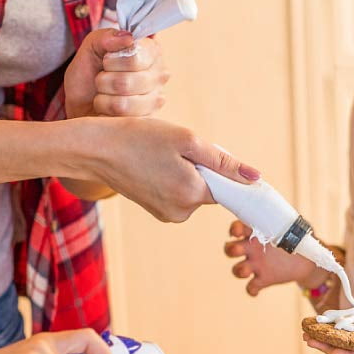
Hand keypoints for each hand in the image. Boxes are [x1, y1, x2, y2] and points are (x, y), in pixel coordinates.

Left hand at [65, 29, 167, 118]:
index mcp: (151, 52)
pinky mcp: (146, 123)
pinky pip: (120, 121)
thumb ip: (106, 37)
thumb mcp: (91, 48)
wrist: (80, 105)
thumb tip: (128, 38)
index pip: (135, 57)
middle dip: (103, 82)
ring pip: (123, 104)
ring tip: (103, 96)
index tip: (106, 61)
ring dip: (103, 100)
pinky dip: (105, 115)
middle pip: (126, 82)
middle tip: (101, 80)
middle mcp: (160, 75)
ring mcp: (155, 101)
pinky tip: (108, 112)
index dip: (112, 61)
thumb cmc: (88, 75)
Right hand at [85, 117, 259, 222]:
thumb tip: (255, 178)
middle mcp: (182, 212)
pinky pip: (178, 194)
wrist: (98, 150)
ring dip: (187, 173)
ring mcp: (168, 215)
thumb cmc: (140, 138)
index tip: (211, 157)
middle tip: (178, 149)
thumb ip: (224, 162)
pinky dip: (173, 179)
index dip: (226, 171)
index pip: (229, 189)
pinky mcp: (157, 211)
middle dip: (203, 169)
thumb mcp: (187, 141)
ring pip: (193, 191)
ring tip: (162, 157)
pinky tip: (154, 165)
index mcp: (193, 194)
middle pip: (210, 189)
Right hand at [224, 220, 317, 295]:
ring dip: (239, 270)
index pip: (240, 228)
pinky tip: (255, 291)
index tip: (236, 231)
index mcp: (258, 233)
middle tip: (238, 250)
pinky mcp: (263, 279)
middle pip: (231, 248)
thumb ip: (289, 223)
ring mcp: (256, 265)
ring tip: (247, 272)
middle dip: (231, 249)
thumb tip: (295, 222)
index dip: (234, 229)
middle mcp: (252, 248)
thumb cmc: (297, 239)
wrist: (307, 261)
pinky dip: (251, 290)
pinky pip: (251, 286)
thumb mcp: (295, 228)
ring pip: (237, 268)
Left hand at [303, 317, 353, 353]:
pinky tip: (322, 322)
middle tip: (308, 338)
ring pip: (341, 340)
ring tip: (307, 330)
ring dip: (325, 336)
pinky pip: (347, 330)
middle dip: (325, 345)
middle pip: (342, 349)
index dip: (340, 352)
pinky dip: (335, 326)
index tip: (327, 348)